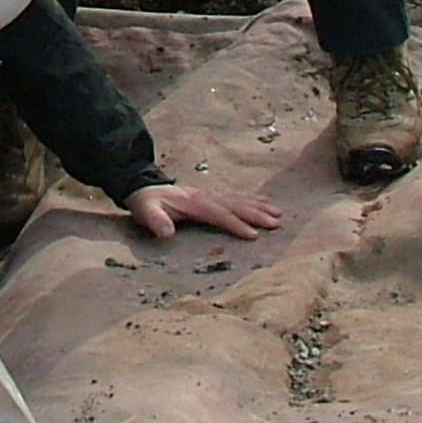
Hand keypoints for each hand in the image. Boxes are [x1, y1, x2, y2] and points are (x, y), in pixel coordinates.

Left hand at [122, 182, 282, 241]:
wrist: (143, 187)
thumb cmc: (146, 204)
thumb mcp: (146, 212)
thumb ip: (155, 222)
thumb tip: (167, 233)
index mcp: (193, 202)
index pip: (219, 214)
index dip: (236, 224)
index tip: (253, 235)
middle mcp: (205, 196)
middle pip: (235, 204)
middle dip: (256, 213)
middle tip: (277, 223)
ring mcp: (209, 194)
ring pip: (238, 199)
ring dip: (258, 206)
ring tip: (278, 213)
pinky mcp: (211, 196)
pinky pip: (235, 196)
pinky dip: (251, 199)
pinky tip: (264, 201)